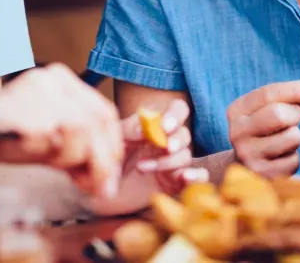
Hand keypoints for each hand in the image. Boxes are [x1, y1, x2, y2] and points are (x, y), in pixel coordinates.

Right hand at [0, 64, 123, 196]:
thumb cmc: (6, 139)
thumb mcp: (52, 143)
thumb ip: (81, 154)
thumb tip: (109, 182)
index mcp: (62, 79)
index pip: (104, 114)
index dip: (111, 149)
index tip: (107, 178)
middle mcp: (49, 78)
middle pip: (95, 124)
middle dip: (99, 162)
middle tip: (94, 188)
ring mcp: (30, 91)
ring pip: (77, 131)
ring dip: (71, 159)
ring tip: (53, 164)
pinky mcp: (13, 109)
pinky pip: (46, 140)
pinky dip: (45, 155)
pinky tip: (30, 153)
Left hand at [86, 99, 208, 216]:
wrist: (102, 190)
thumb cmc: (108, 158)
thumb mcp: (115, 139)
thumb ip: (130, 128)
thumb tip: (146, 126)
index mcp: (155, 125)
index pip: (177, 110)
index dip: (175, 115)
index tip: (165, 127)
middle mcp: (167, 142)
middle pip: (184, 134)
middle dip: (176, 140)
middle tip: (165, 147)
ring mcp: (172, 163)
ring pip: (186, 156)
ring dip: (168, 161)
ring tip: (141, 167)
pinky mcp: (175, 183)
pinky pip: (197, 176)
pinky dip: (196, 176)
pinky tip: (184, 177)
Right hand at [226, 81, 299, 177]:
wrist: (244, 167)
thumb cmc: (264, 131)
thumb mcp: (268, 110)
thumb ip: (291, 98)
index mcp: (236, 110)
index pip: (268, 94)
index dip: (296, 89)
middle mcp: (237, 133)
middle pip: (279, 115)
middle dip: (295, 114)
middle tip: (295, 117)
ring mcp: (248, 156)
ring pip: (292, 137)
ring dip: (296, 137)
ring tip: (283, 140)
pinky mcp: (263, 175)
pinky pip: (294, 161)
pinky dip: (294, 157)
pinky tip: (281, 158)